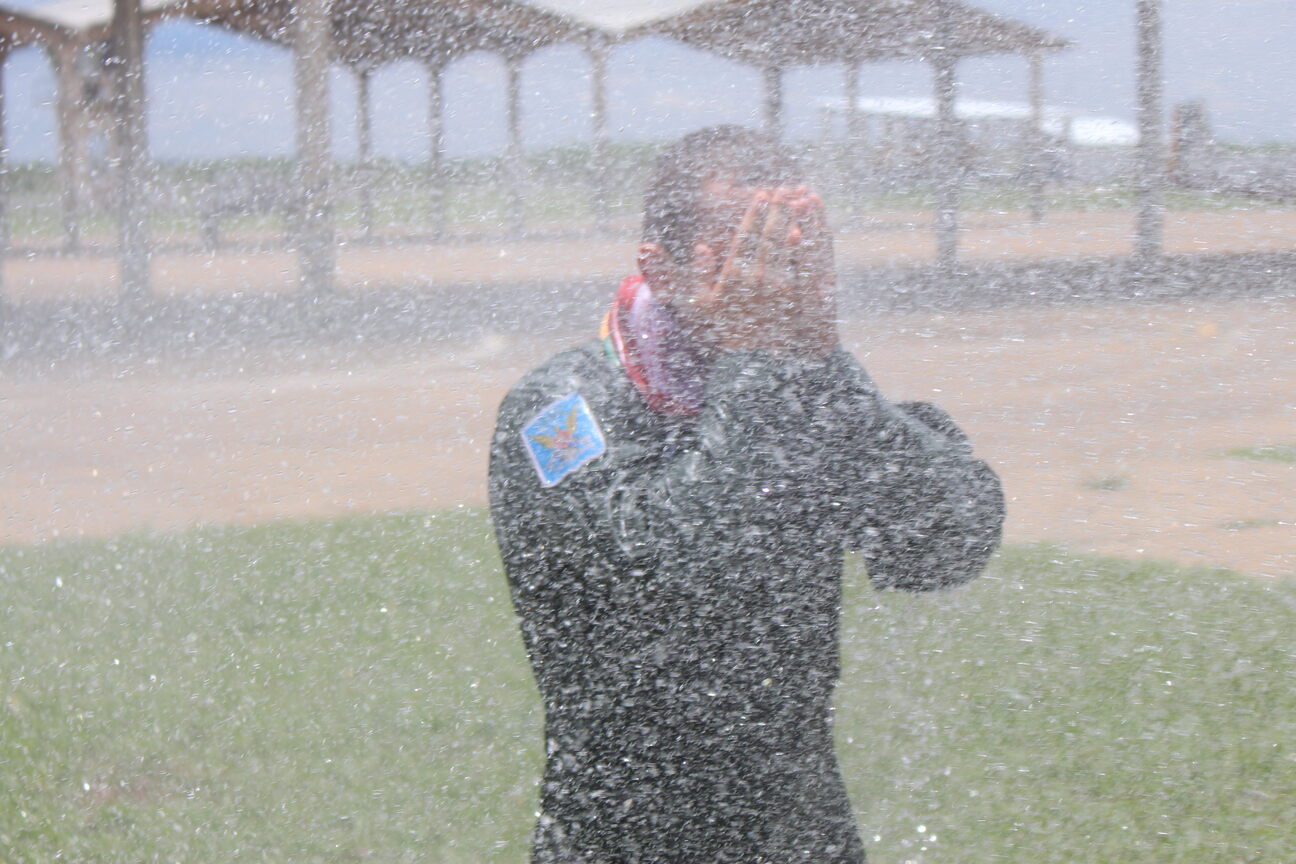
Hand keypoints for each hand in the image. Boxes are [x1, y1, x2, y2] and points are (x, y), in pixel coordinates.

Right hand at [689, 186, 837, 358]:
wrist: (747, 358)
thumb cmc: (720, 330)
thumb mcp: (699, 303)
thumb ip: (698, 273)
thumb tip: (702, 247)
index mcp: (732, 273)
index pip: (745, 235)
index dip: (754, 212)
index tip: (761, 194)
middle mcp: (755, 275)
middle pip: (768, 234)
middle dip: (776, 210)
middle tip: (782, 190)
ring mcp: (776, 285)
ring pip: (785, 245)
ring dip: (791, 220)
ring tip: (797, 202)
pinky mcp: (791, 296)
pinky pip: (797, 265)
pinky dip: (801, 245)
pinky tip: (805, 231)